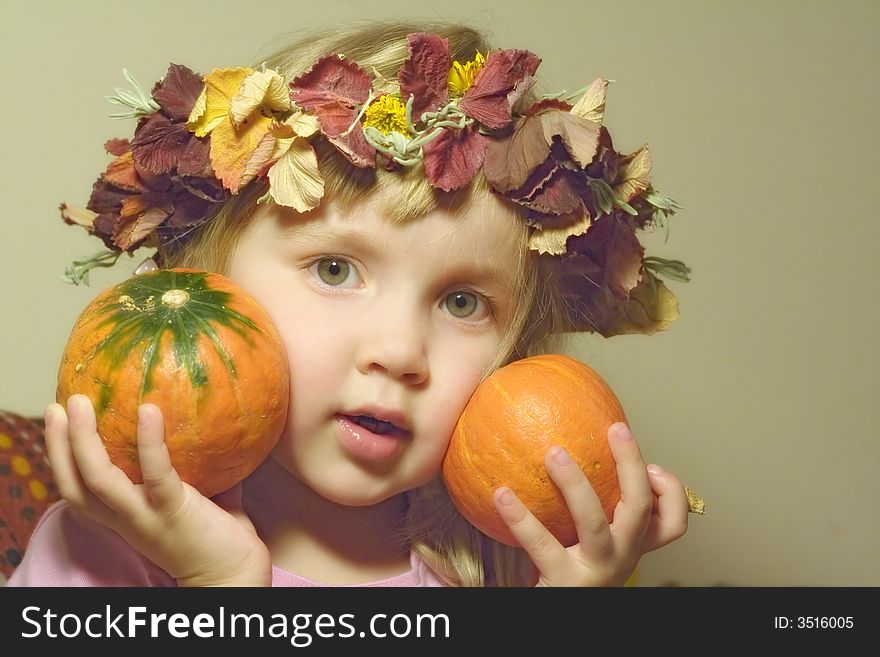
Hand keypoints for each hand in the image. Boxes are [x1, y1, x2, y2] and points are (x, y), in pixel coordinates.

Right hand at [45, 394, 271, 585]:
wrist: (234, 575)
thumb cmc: (220, 536)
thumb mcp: (201, 498)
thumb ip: (199, 468)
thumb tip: (210, 426)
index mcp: (125, 515)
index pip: (79, 490)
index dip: (62, 458)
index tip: (59, 422)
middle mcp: (126, 518)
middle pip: (74, 486)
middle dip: (58, 446)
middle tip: (58, 405)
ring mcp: (146, 516)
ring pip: (98, 480)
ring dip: (83, 441)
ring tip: (80, 403)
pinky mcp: (173, 511)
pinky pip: (155, 474)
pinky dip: (150, 442)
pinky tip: (148, 411)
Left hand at [493, 422, 688, 586]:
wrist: (561, 608)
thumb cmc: (572, 571)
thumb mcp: (595, 543)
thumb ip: (596, 507)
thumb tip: (570, 445)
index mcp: (633, 546)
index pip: (674, 522)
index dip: (671, 490)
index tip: (651, 465)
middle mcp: (623, 558)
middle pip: (642, 508)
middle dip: (632, 464)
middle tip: (617, 429)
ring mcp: (596, 571)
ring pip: (593, 521)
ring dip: (574, 483)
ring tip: (553, 453)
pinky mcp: (565, 583)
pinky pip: (541, 544)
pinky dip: (519, 516)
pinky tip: (501, 493)